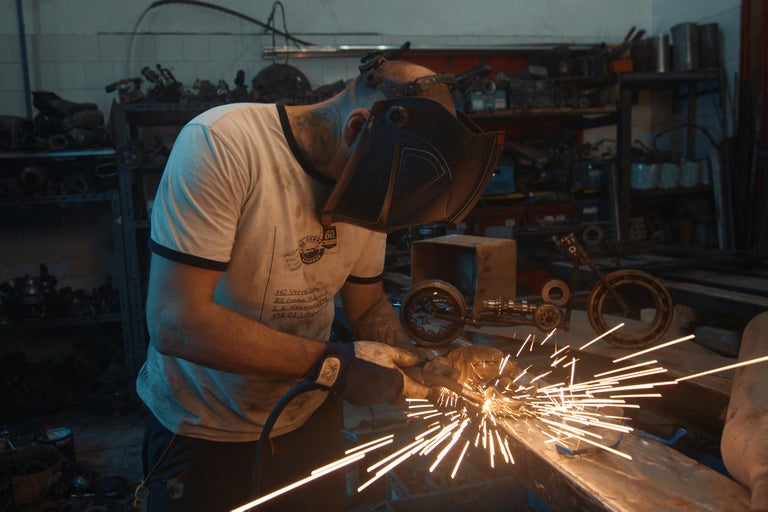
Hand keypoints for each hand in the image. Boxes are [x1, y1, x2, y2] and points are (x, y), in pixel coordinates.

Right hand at [309, 341, 428, 405]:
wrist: (337, 365)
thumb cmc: (364, 355)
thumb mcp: (387, 350)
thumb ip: (405, 357)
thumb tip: (419, 360)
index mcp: (398, 382)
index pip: (418, 392)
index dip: (427, 391)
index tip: (432, 391)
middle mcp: (388, 394)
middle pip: (402, 396)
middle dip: (402, 389)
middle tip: (396, 374)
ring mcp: (375, 400)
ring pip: (386, 396)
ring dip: (386, 388)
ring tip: (375, 372)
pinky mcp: (363, 402)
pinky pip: (373, 397)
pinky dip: (373, 390)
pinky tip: (365, 378)